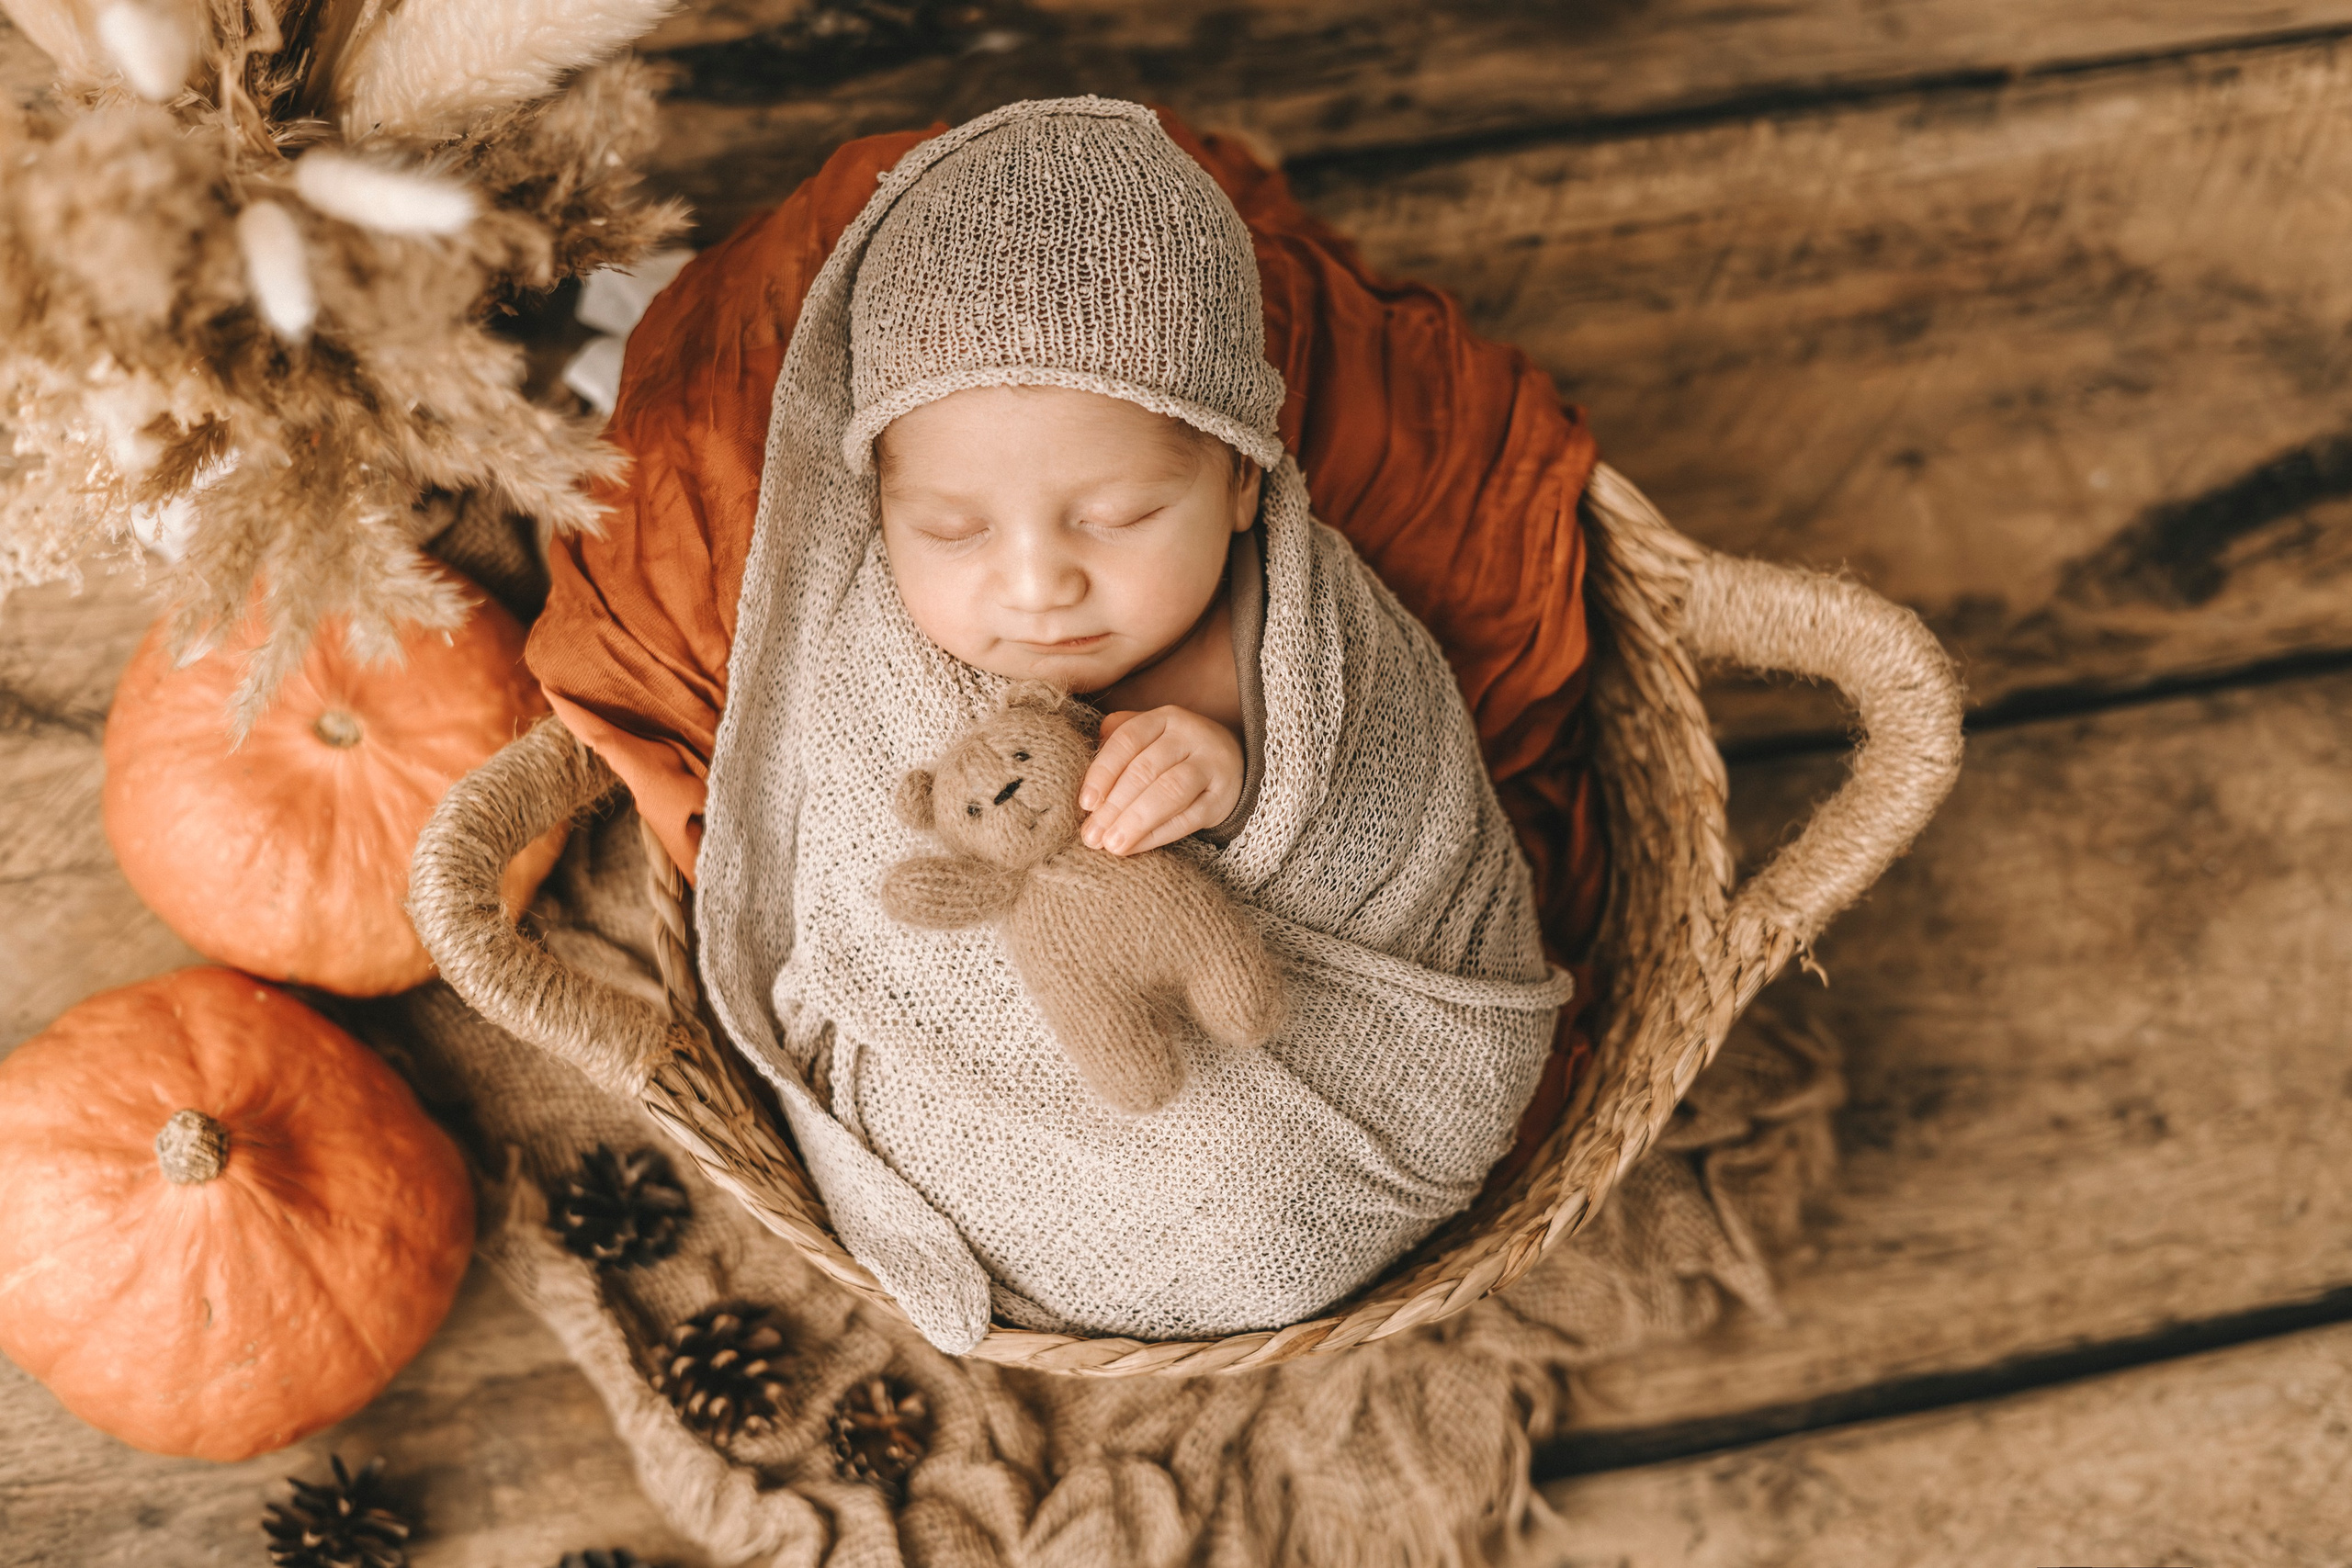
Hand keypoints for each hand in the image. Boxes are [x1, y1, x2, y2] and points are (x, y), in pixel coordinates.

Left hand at [1078, 706, 1243, 855]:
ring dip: (1135, 821)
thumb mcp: (1150, 737)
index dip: (1103, 772)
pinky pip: (1189, 818)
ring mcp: (1211, 766)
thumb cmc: (1176, 754)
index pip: (1127, 740)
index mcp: (1165, 718)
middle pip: (1145, 770)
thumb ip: (1118, 742)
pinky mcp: (1224, 798)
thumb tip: (1088, 764)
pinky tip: (1135, 847)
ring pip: (1169, 792)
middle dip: (1114, 806)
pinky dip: (1158, 835)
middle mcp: (1191, 736)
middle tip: (1090, 835)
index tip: (1085, 803)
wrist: (1234, 765)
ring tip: (1111, 845)